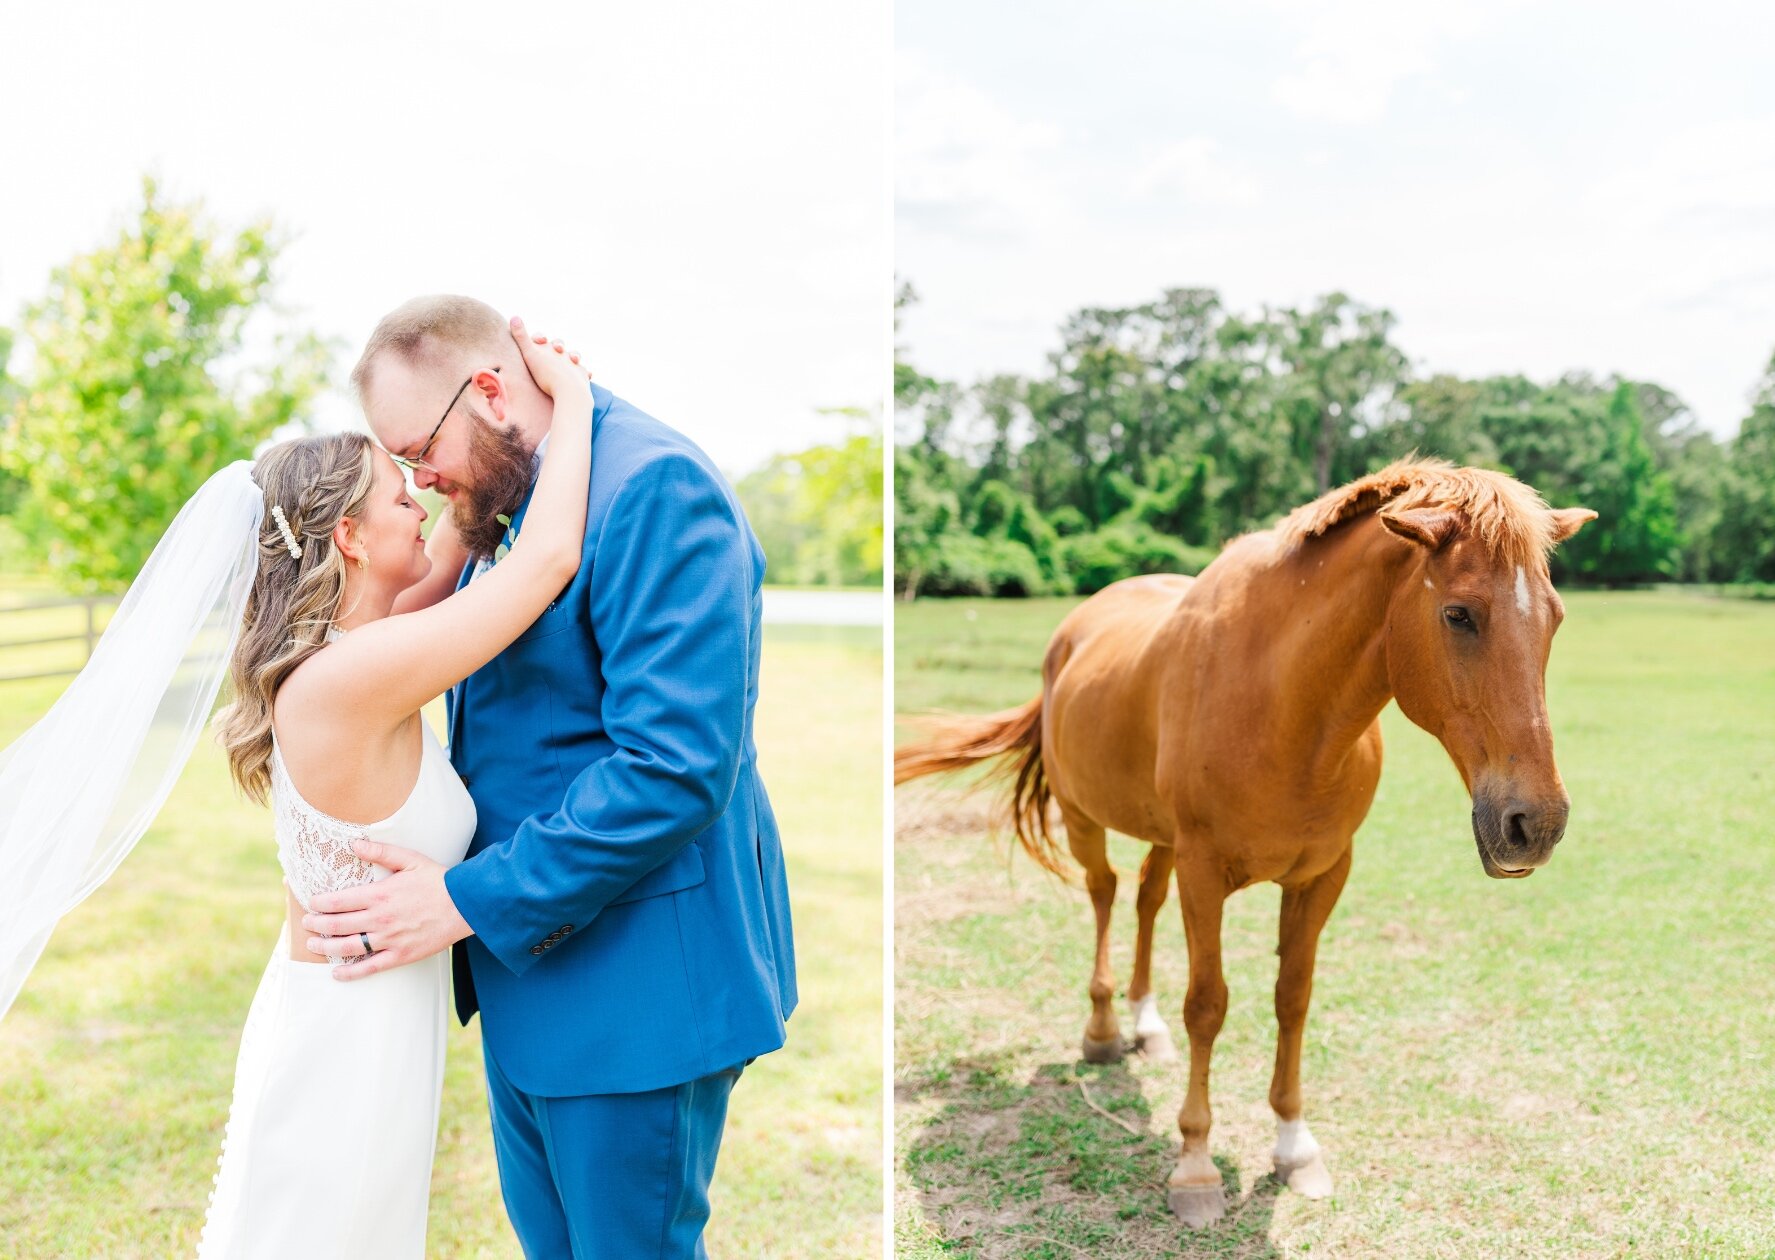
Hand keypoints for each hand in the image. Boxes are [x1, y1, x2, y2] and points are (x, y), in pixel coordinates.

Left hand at [301, 839, 472, 980]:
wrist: (465, 904)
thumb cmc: (437, 879)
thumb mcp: (410, 859)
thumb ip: (380, 852)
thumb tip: (354, 844)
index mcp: (380, 894)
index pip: (339, 901)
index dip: (319, 903)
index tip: (310, 903)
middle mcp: (380, 918)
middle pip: (338, 924)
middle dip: (317, 924)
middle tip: (305, 923)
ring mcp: (389, 939)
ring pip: (348, 947)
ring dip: (326, 947)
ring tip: (312, 945)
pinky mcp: (400, 955)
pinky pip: (370, 967)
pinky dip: (351, 972)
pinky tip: (336, 972)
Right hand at [509, 314, 590, 398]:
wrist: (569, 389)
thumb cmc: (546, 372)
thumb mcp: (530, 354)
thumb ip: (522, 336)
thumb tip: (514, 316)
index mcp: (550, 347)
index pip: (542, 339)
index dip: (538, 338)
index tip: (539, 341)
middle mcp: (563, 354)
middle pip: (559, 347)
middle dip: (556, 346)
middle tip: (556, 349)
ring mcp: (574, 365)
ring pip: (572, 357)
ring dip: (571, 357)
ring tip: (571, 360)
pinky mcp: (582, 376)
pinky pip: (582, 372)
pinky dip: (581, 372)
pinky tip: (586, 374)